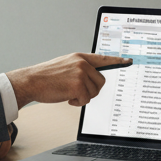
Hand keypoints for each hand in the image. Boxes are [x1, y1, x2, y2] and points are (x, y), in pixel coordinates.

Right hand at [7, 54, 131, 107]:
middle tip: (77, 91)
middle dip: (91, 90)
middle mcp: (82, 63)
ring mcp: (81, 73)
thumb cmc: (46, 77)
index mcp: (80, 57)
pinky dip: (78, 102)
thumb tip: (92, 79)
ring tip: (68, 92)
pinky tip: (67, 98)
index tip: (129, 61)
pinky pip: (86, 100)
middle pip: (101, 81)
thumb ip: (79, 68)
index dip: (117, 61)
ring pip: (94, 92)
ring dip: (83, 97)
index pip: (103, 58)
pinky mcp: (78, 85)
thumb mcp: (65, 66)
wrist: (31, 81)